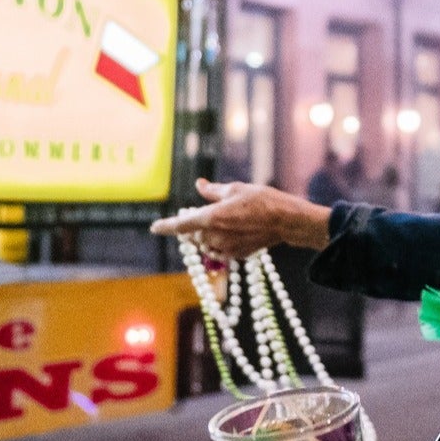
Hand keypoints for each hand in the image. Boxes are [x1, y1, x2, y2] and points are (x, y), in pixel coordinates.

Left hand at [148, 179, 330, 257]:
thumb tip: (199, 185)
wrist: (285, 221)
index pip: (180, 226)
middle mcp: (214, 237)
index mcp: (210, 218)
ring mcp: (225, 249)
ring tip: (220, 221)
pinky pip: (220, 249)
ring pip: (205, 244)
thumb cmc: (262, 200)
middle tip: (200, 214)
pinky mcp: (236, 255)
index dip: (165, 227)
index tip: (154, 228)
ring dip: (205, 235)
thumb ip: (212, 191)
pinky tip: (235, 230)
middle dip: (192, 227)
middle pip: (192, 236)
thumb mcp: (235, 189)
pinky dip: (221, 241)